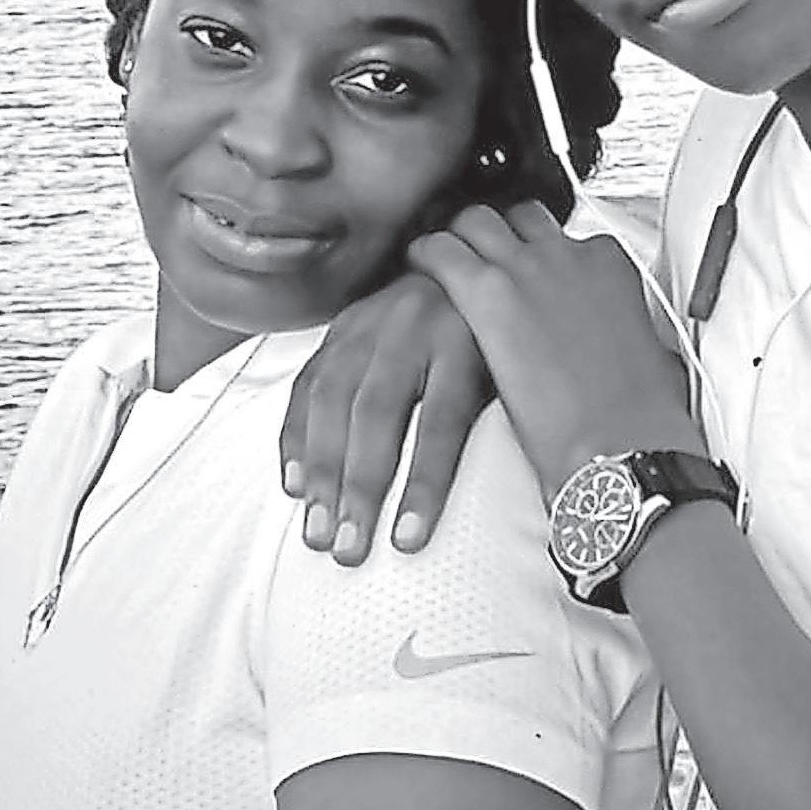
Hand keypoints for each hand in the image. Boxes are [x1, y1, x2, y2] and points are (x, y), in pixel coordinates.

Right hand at [281, 271, 493, 563]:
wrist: (461, 260)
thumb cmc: (493, 335)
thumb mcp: (507, 365)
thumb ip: (500, 416)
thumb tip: (515, 499)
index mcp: (465, 339)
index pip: (443, 420)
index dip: (424, 482)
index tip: (408, 541)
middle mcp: (414, 327)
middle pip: (379, 411)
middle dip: (360, 485)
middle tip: (348, 549)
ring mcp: (370, 324)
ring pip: (335, 399)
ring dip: (321, 471)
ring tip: (318, 531)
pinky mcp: (340, 327)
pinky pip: (309, 384)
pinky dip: (296, 437)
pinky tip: (295, 484)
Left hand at [407, 202, 702, 499]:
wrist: (620, 444)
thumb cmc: (638, 416)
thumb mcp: (649, 358)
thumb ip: (627, 333)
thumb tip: (623, 345)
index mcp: (609, 266)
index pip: (569, 237)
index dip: (545, 255)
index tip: (535, 274)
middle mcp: (569, 254)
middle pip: (521, 216)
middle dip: (500, 233)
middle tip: (484, 258)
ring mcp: (528, 267)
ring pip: (478, 220)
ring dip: (461, 238)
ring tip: (446, 260)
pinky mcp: (488, 292)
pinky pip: (442, 251)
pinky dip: (427, 256)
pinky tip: (419, 270)